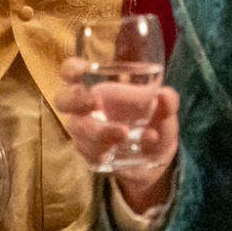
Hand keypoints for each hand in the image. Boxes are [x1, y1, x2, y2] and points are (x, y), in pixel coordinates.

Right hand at [56, 58, 179, 212]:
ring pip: (78, 130)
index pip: (72, 73)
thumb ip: (168, 104)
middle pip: (63, 101)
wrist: (157, 161)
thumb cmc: (154, 125)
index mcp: (99, 88)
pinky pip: (87, 152)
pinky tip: (119, 152)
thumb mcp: (166, 114)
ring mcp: (85, 133)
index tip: (80, 70)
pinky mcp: (89, 154)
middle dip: (76, 101)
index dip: (70, 69)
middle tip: (97, 103)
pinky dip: (104, 151)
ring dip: (98, 131)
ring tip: (125, 134)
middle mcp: (86, 109)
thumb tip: (165, 94)